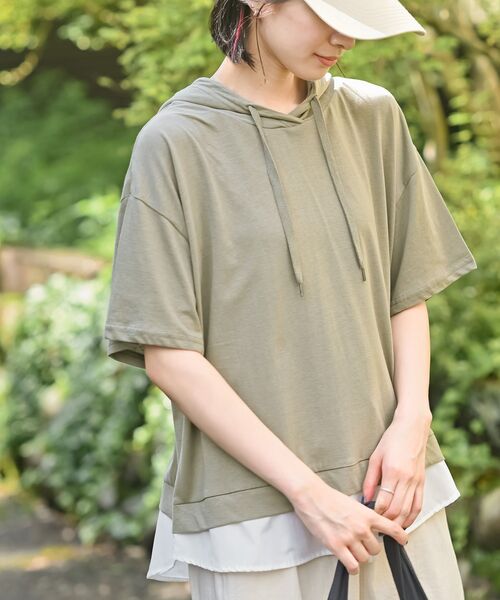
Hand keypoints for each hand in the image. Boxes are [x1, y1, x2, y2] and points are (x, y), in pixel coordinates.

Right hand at [290, 478, 408, 574]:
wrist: (312, 496)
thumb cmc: (329, 497)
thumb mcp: (353, 503)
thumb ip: (364, 516)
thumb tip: (370, 528)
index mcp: (367, 515)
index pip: (392, 528)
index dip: (400, 536)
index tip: (403, 540)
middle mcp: (361, 527)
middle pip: (376, 549)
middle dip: (369, 548)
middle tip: (361, 543)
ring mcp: (349, 538)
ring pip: (365, 558)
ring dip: (360, 557)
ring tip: (352, 551)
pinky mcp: (336, 546)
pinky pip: (352, 565)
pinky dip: (353, 568)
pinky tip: (350, 564)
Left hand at [362, 411, 430, 528]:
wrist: (412, 428)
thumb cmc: (391, 440)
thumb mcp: (375, 457)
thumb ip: (370, 479)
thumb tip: (364, 498)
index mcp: (393, 472)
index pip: (385, 502)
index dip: (376, 513)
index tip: (368, 517)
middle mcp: (407, 479)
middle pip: (397, 510)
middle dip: (387, 522)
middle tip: (377, 527)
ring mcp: (417, 482)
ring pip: (409, 511)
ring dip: (399, 523)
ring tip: (389, 529)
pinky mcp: (423, 482)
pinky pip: (419, 505)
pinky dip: (412, 517)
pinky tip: (405, 523)